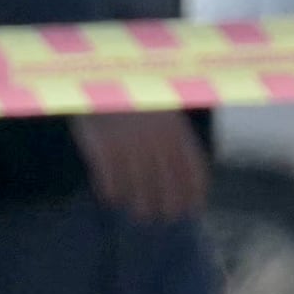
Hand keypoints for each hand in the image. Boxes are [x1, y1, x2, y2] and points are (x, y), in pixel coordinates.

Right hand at [73, 111, 208, 223]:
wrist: (100, 75)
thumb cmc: (134, 98)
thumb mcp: (162, 111)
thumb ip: (174, 140)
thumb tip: (188, 181)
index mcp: (175, 129)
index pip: (192, 170)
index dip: (193, 194)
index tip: (192, 209)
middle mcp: (156, 138)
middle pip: (166, 185)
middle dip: (167, 207)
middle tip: (162, 217)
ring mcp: (130, 143)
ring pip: (138, 188)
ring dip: (140, 206)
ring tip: (139, 214)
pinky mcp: (103, 146)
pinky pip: (110, 180)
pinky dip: (111, 192)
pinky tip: (111, 196)